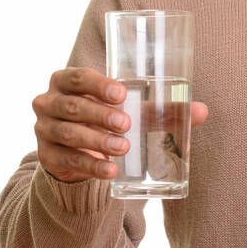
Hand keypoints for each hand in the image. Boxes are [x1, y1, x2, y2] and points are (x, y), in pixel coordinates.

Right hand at [32, 66, 208, 182]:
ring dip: (97, 141)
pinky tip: (110, 171)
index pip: (76, 77)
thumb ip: (161, 110)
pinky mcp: (47, 157)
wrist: (75, 152)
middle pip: (72, 106)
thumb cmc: (105, 118)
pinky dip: (90, 166)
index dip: (96, 84)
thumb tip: (202, 111)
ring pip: (68, 133)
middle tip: (127, 124)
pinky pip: (67, 161)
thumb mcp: (129, 111)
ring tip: (123, 147)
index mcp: (66, 81)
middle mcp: (48, 102)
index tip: (121, 94)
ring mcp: (43, 130)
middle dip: (100, 115)